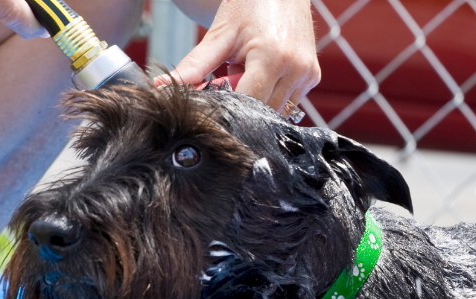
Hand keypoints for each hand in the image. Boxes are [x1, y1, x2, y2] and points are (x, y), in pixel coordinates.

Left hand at [160, 0, 320, 111]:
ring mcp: (307, 75)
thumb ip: (194, 65)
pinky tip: (263, 71)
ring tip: (247, 69)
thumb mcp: (220, 35)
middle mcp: (295, 70)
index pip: (248, 104)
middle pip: (261, 111)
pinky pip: (287, 101)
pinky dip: (271, 93)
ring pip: (275, 110)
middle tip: (229, 75)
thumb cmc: (249, 6)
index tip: (214, 94)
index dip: (228, 106)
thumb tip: (163, 87)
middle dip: (242, 102)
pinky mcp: (313, 77)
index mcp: (272, 58)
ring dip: (257, 98)